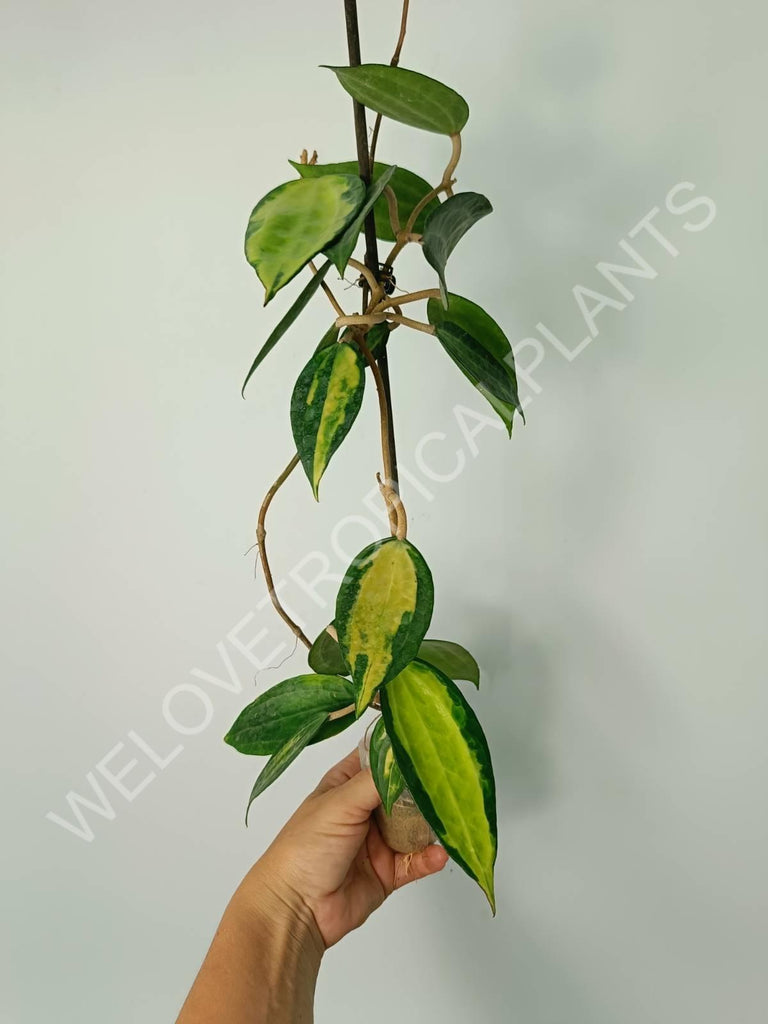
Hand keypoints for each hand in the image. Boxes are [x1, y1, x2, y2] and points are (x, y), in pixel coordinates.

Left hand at [238, 748, 447, 947]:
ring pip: (414, 826)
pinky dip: (430, 858)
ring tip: (450, 817)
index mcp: (346, 785)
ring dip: (430, 823)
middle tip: (448, 782)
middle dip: (423, 788)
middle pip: (403, 792)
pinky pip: (416, 861)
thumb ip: (375, 781)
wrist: (297, 909)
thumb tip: (404, 759)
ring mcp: (378, 841)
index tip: (428, 741)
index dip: (398, 750)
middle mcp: (364, 809)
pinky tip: (439, 854)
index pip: (377, 758)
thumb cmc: (305, 848)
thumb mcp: (339, 803)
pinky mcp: (388, 872)